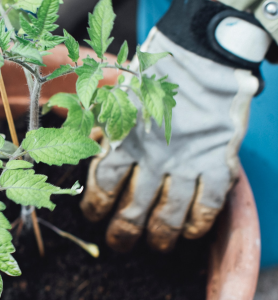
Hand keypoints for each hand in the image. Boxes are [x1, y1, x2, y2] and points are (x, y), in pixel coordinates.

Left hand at [80, 26, 259, 251]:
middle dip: (123, 233)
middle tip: (119, 243)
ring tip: (155, 245)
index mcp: (123, 138)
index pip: (103, 184)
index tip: (94, 215)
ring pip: (170, 214)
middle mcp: (152, 156)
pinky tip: (190, 231)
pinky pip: (209, 204)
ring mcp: (187, 161)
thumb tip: (79, 140)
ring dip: (160, 236)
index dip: (96, 206)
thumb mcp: (114, 95)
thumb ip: (97, 122)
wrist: (201, 54)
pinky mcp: (219, 161)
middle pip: (133, 209)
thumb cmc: (152, 75)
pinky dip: (199, 224)